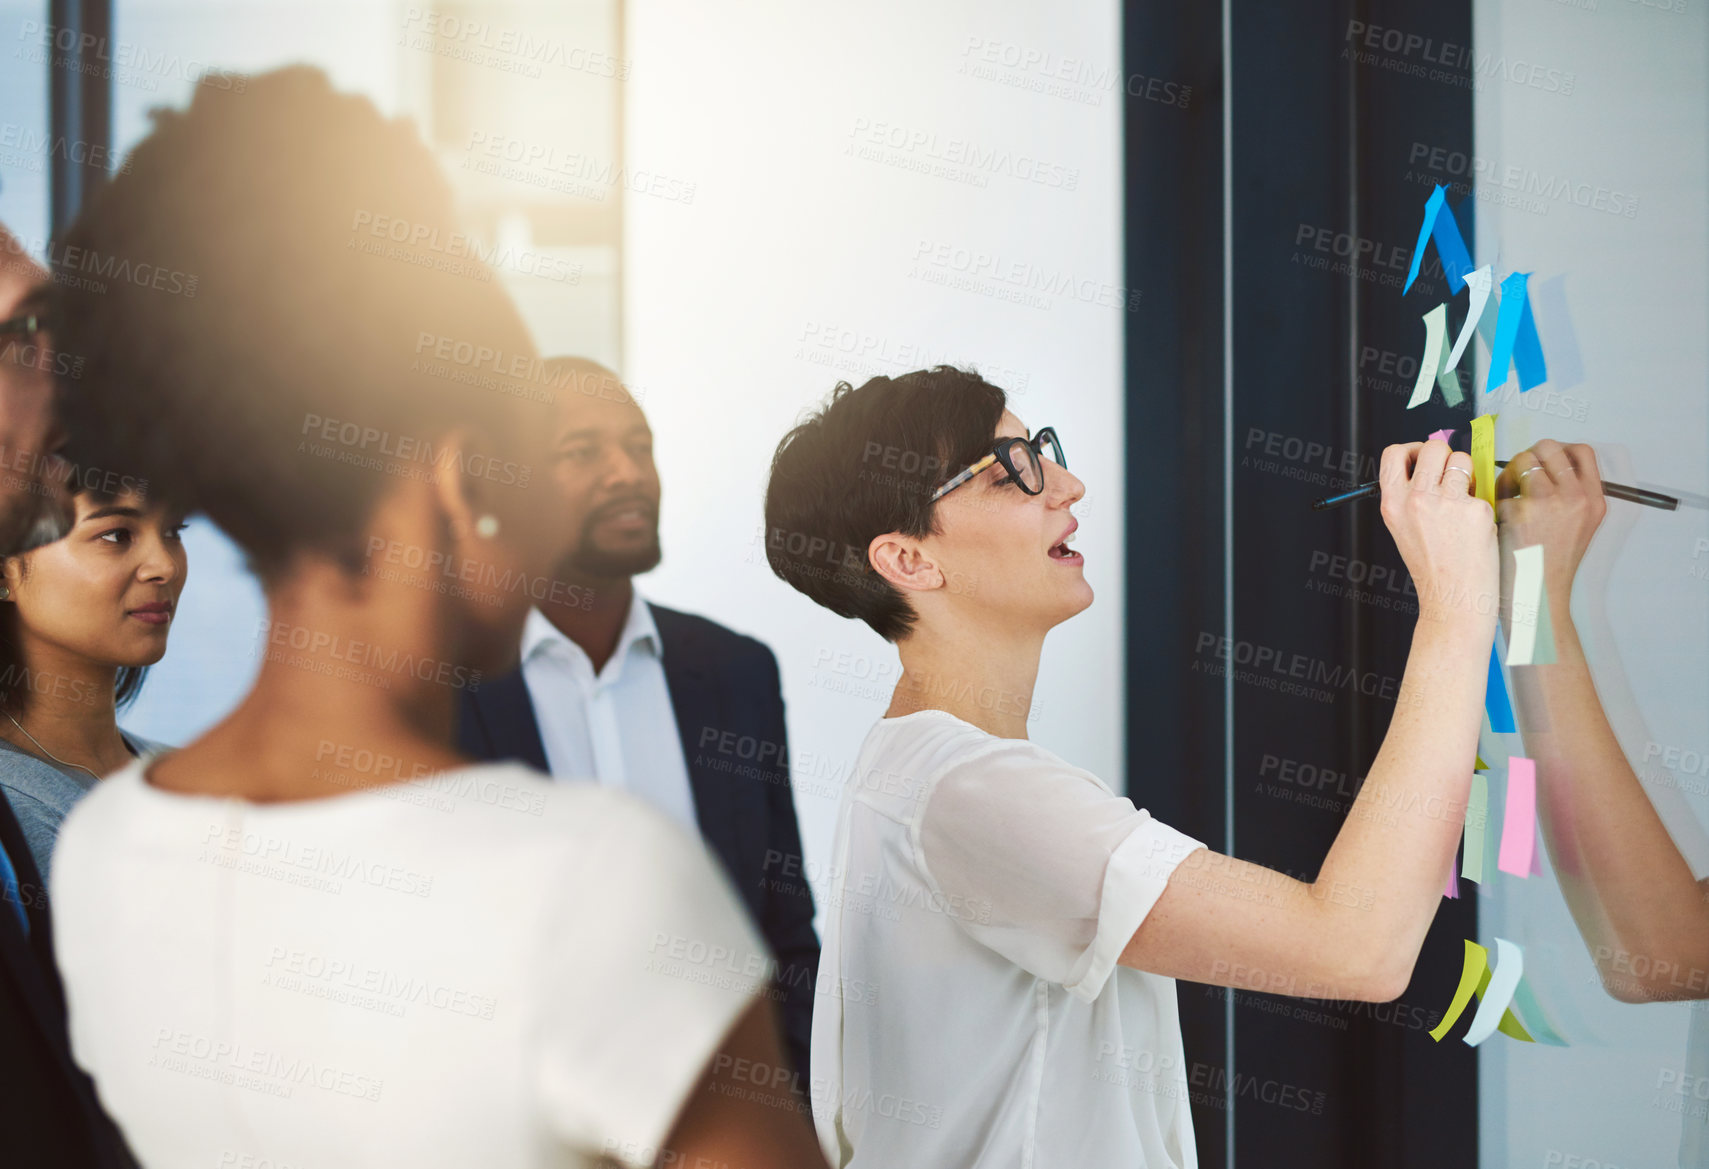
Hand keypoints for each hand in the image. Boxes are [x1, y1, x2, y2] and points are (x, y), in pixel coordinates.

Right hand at [1378, 439, 1496, 628]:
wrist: (1453, 599)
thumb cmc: (1433, 567)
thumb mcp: (1405, 528)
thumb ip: (1412, 495)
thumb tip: (1435, 463)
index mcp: (1393, 504)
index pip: (1393, 453)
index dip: (1412, 449)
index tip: (1422, 457)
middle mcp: (1416, 500)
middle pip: (1434, 447)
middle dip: (1446, 456)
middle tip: (1450, 476)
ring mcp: (1447, 504)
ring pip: (1462, 460)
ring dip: (1467, 473)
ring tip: (1464, 499)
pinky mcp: (1476, 510)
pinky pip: (1482, 490)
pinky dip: (1481, 503)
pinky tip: (1476, 526)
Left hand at [1495, 440, 1605, 602]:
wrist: (1539, 595)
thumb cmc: (1553, 562)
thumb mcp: (1580, 525)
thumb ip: (1572, 495)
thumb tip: (1546, 464)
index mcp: (1595, 499)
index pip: (1583, 451)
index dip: (1560, 450)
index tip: (1545, 461)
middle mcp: (1576, 497)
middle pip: (1549, 447)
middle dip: (1529, 455)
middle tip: (1519, 474)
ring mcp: (1548, 503)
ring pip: (1522, 461)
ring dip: (1508, 474)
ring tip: (1506, 495)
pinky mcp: (1520, 512)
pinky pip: (1501, 491)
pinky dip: (1496, 501)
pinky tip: (1499, 520)